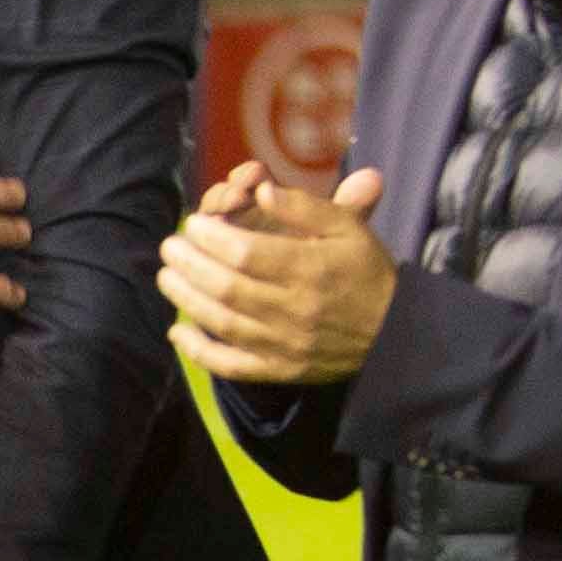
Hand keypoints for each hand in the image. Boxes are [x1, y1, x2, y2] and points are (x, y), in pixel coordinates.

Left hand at [158, 162, 395, 385]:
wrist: (396, 333)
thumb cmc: (367, 272)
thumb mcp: (348, 229)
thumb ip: (305, 209)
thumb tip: (261, 190)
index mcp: (311, 269)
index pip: (246, 254)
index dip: (212, 238)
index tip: (193, 224)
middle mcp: (295, 309)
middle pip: (227, 287)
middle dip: (190, 264)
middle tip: (169, 246)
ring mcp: (285, 344)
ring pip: (223, 322)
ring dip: (187, 298)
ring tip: (166, 276)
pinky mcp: (280, 370)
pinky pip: (231, 366)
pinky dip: (199, 351)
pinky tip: (177, 331)